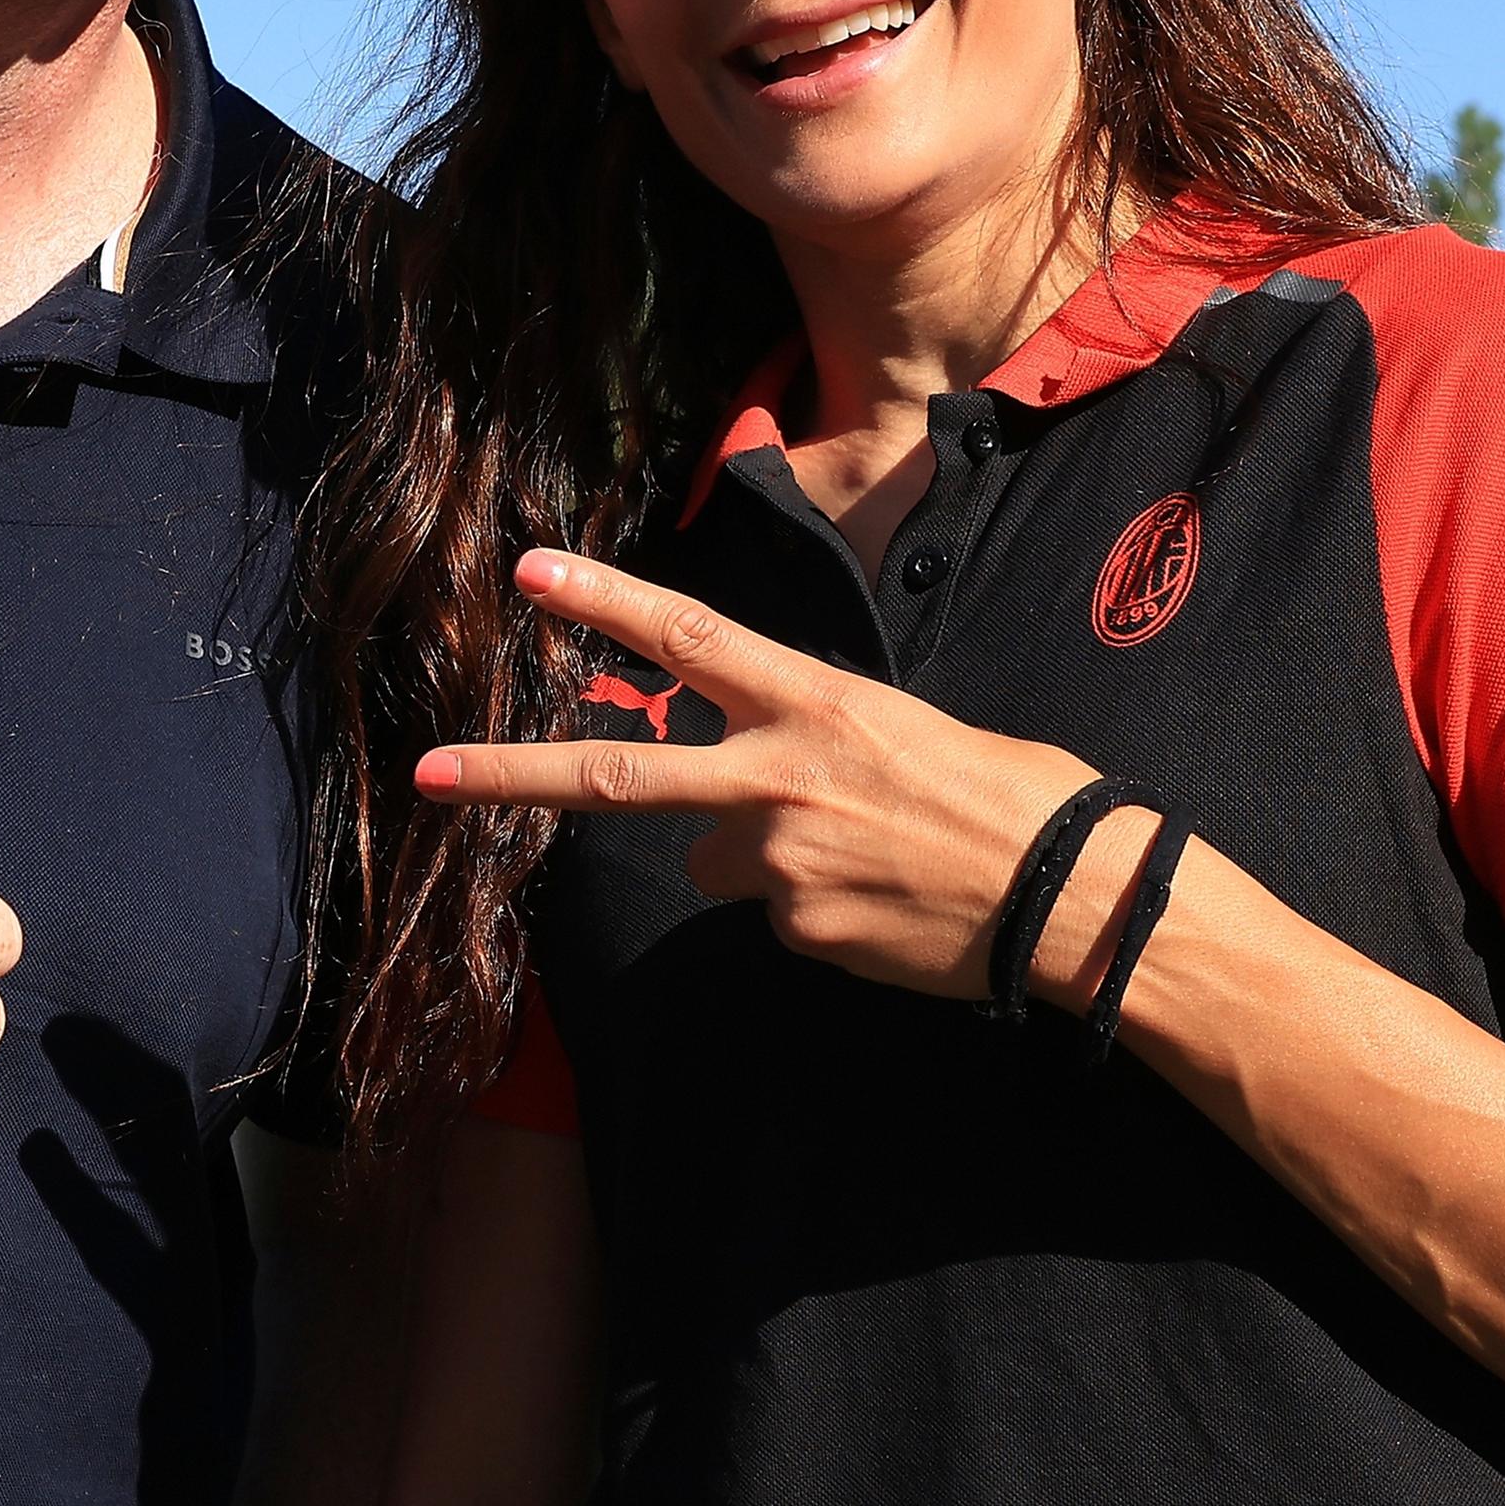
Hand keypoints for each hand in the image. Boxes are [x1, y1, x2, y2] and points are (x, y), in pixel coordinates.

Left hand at [411, 550, 1105, 1001]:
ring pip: (723, 858)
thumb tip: (760, 790)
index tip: (531, 574)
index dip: (607, 602)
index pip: (692, 637)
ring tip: (870, 859)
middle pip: (619, 777)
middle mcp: (779, 776)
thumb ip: (814, 741)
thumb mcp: (909, 730)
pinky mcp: (796, 931)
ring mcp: (779, 861)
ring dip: (769, 858)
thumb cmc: (1016, 798)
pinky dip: (818, 910)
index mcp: (816, 703)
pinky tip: (887, 906)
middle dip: (512, 775)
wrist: (1076, 899)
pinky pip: (779, 915)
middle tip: (428, 774)